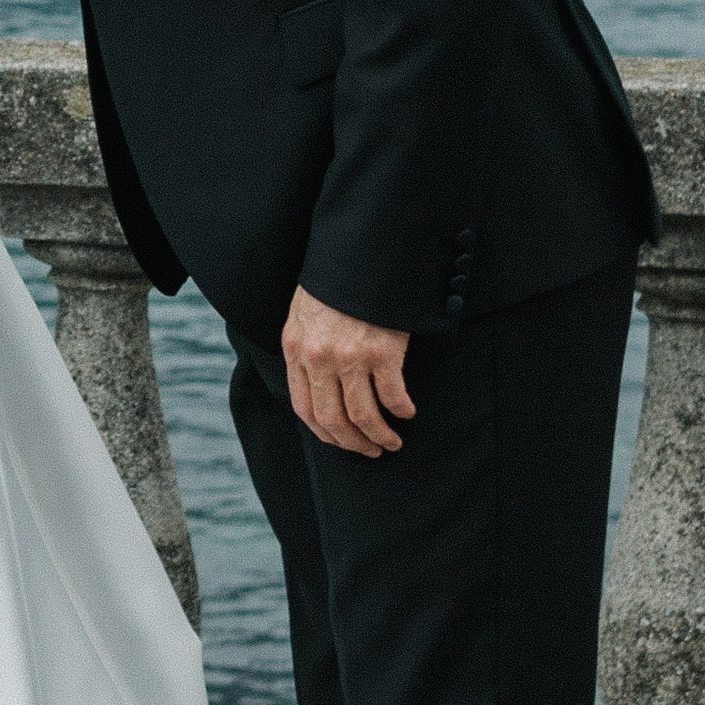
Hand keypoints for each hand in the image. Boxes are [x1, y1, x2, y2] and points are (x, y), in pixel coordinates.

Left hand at [282, 287, 414, 457]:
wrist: (360, 253)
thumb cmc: (335, 282)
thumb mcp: (303, 312)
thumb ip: (305, 346)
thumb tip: (315, 381)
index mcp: (296, 349)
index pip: (304, 407)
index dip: (324, 432)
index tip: (340, 441)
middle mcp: (319, 358)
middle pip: (333, 419)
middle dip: (352, 443)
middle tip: (370, 451)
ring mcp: (350, 357)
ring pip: (363, 415)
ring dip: (379, 436)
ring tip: (391, 442)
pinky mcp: (382, 352)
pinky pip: (392, 395)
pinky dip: (401, 410)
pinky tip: (407, 412)